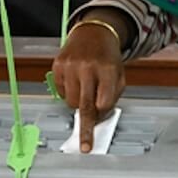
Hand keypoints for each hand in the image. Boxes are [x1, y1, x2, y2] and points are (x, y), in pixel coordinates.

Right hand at [51, 14, 126, 152]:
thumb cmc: (108, 57)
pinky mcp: (58, 65)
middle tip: (85, 145)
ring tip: (84, 90)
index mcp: (107, 70)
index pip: (103, 103)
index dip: (102, 115)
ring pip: (71, 102)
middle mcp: (88, 67)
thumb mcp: (119, 74)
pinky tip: (75, 81)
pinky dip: (67, 93)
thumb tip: (100, 119)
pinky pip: (60, 92)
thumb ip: (112, 96)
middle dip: (85, 129)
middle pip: (84, 106)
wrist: (93, 33)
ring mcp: (71, 66)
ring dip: (78, 104)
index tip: (96, 133)